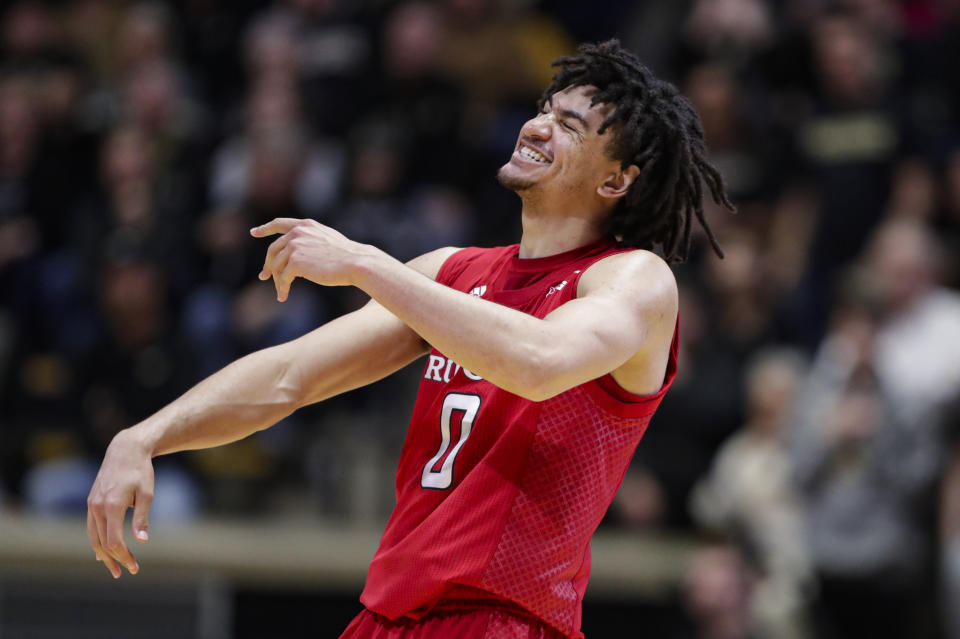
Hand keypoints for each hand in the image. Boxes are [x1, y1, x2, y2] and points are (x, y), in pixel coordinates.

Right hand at [86, 430, 154, 577]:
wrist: (125, 450)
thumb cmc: (140, 472)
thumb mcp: (147, 493)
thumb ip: (142, 518)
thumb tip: (142, 541)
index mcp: (112, 506)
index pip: (114, 541)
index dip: (123, 556)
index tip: (134, 566)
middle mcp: (97, 507)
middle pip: (102, 543)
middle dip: (116, 559)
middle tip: (129, 571)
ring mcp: (91, 505)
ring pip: (93, 537)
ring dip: (103, 555)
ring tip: (114, 569)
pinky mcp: (91, 502)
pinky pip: (91, 528)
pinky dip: (97, 542)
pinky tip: (102, 553)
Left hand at [250, 218, 375, 300]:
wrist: (356, 263)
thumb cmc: (347, 256)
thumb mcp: (327, 240)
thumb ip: (310, 241)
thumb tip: (296, 255)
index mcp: (305, 225)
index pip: (279, 224)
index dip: (265, 229)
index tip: (254, 233)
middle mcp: (297, 233)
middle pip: (273, 250)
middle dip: (267, 265)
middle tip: (263, 277)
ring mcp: (295, 247)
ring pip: (276, 266)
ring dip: (276, 281)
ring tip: (280, 292)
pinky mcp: (295, 263)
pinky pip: (282, 278)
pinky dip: (281, 288)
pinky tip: (283, 296)